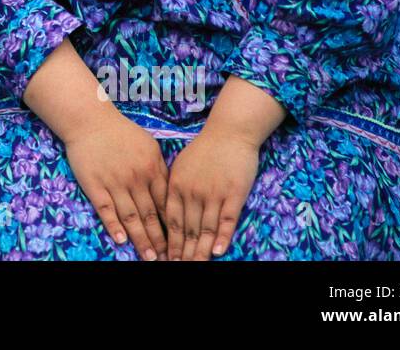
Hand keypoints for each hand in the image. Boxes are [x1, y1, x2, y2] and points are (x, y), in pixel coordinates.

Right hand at [62, 106, 169, 260]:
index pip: (166, 204)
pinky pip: (106, 209)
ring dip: (141, 239)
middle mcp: (136, 179)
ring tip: (150, 257)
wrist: (90, 120)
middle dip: (160, 240)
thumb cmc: (121, 132)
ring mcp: (115, 183)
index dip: (174, 226)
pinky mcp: (95, 185)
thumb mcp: (149, 146)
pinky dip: (114, 226)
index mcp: (152, 169)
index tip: (180, 243)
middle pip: (151, 215)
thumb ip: (160, 169)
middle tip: (169, 259)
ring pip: (131, 217)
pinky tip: (121, 240)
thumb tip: (170, 192)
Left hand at [163, 126, 259, 259]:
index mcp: (176, 185)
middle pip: (187, 229)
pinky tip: (218, 252)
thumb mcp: (181, 166)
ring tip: (195, 265)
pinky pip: (227, 220)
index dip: (169, 242)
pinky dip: (222, 238)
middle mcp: (192, 191)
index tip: (166, 257)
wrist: (230, 132)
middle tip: (178, 267)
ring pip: (205, 229)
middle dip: (183, 252)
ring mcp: (213, 193)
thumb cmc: (204, 149)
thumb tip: (167, 212)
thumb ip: (174, 188)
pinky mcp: (234, 194)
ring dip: (201, 251)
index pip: (170, 221)